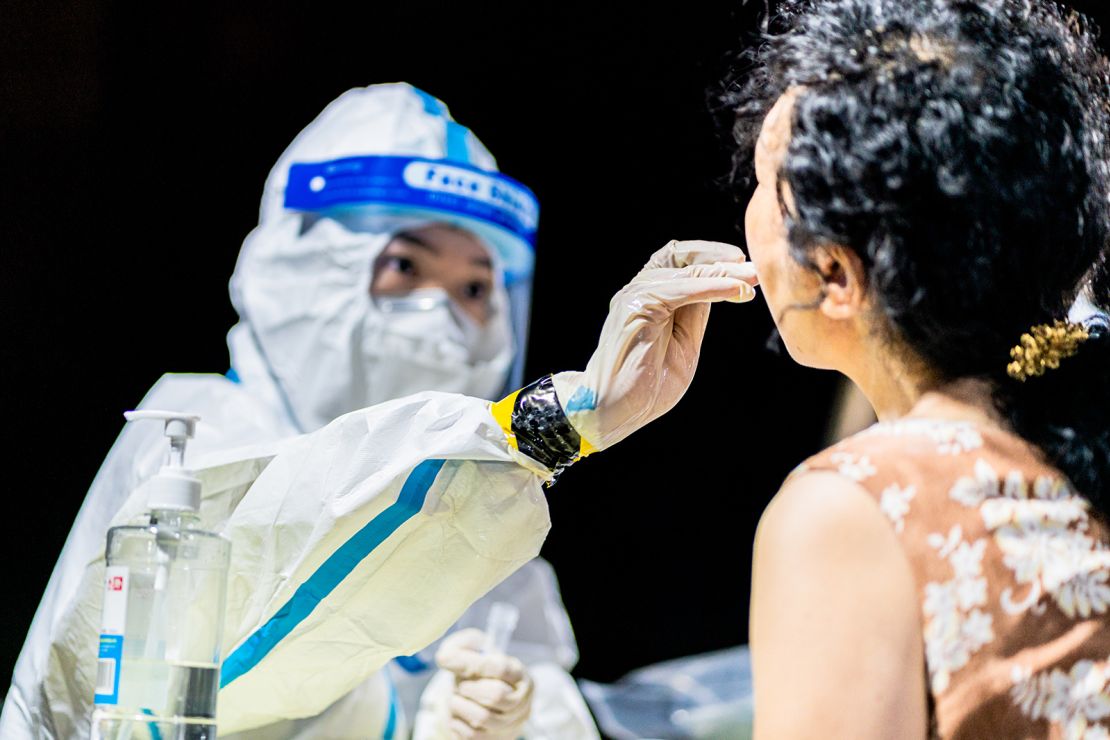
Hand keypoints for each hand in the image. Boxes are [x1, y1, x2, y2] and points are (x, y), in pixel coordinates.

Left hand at [434, 628, 533, 738]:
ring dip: (460, 706)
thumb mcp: (470, 653)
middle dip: (469, 689)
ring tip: (455, 699)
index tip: (452, 663)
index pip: (500, 668)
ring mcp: (511, 725)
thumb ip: (459, 652)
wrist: (480, 697)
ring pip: (482, 718)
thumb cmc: (477, 673)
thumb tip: (444, 659)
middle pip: (496, 696)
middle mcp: (521, 702)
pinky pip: (472, 736)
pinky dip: (457, 723)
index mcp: (520, 675)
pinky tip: (457, 714)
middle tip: (461, 686)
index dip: (474, 665)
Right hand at [552, 239, 756, 450]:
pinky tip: (735, 292)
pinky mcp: (635, 307)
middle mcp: (640, 290)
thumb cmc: (647, 384)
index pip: (682, 264)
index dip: (715, 261)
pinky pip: (679, 289)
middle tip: (754, 269)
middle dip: (720, 259)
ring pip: (684, 270)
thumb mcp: (685, 344)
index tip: (747, 270)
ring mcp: (635, 296)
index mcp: (651, 298)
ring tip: (750, 280)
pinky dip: (711, 287)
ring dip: (721, 273)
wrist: (615, 410)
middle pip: (681, 256)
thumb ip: (696, 315)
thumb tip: (723, 287)